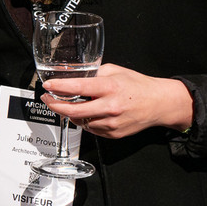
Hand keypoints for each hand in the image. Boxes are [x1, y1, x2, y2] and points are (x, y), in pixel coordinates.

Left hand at [40, 63, 193, 138]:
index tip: (47, 86)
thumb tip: (74, 76)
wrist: (159, 104)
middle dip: (55, 105)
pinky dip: (84, 120)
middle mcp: (110, 107)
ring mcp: (112, 123)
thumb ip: (94, 74)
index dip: (59, 87)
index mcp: (110, 87)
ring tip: (67, 103)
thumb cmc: (138, 86)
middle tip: (47, 98)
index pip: (79, 88)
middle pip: (74, 110)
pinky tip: (86, 112)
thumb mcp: (115, 71)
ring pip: (80, 121)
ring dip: (70, 113)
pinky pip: (91, 129)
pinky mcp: (113, 134)